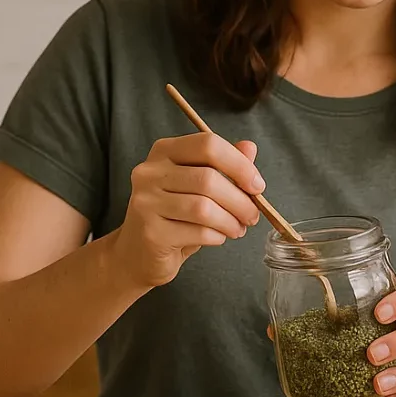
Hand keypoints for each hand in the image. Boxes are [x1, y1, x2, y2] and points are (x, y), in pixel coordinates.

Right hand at [111, 132, 263, 288]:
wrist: (138, 252)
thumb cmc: (174, 216)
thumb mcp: (200, 186)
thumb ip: (224, 166)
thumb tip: (249, 147)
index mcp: (164, 151)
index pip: (208, 144)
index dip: (239, 164)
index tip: (257, 185)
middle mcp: (149, 172)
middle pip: (208, 178)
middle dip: (240, 200)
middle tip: (252, 215)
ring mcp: (146, 202)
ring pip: (204, 207)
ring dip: (231, 221)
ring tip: (237, 229)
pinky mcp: (151, 232)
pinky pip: (198, 232)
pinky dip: (217, 236)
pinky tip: (217, 238)